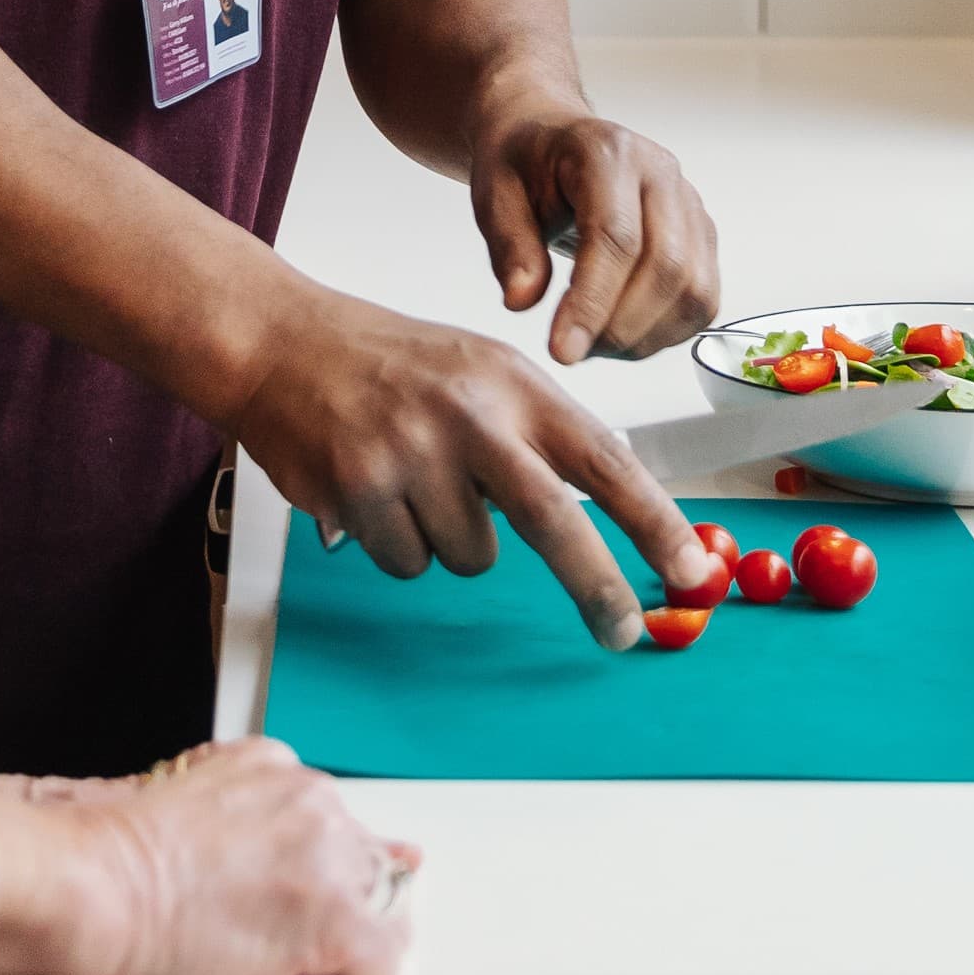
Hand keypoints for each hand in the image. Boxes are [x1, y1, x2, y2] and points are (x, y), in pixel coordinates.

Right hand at [0, 738, 413, 974]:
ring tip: (285, 951)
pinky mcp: (336, 922)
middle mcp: (306, 797)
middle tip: (279, 924)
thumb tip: (244, 852)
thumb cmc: (106, 863)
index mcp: (265, 763)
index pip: (327, 812)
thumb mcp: (181, 803)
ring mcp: (327, 857)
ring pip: (382, 903)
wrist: (87, 891)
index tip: (286, 883)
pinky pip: (382, 959)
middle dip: (334, 892)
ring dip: (346, 931)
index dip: (309, 860)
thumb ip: (229, 811)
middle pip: (364, 855)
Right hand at [228, 280, 708, 645]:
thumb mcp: (477, 370)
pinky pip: (410, 563)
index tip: (695, 574)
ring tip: (411, 480)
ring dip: (450, 538)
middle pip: (553, 522)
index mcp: (510, 381)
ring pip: (471, 556)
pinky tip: (372, 490)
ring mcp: (409, 453)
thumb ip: (538, 430)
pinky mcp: (359, 491)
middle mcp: (466, 414)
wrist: (278, 342)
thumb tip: (617, 504)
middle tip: (623, 632)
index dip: (656, 523)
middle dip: (597, 588)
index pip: (602, 460)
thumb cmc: (386, 362)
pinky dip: (398, 543)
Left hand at [469, 110, 719, 363]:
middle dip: (620, 326)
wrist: (550, 136)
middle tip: (573, 352)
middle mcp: (661, 174)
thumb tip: (522, 302)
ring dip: (647, 336)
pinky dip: (666, 333)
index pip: (615, 237)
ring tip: (592, 345)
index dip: (592, 302)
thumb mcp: (493, 192)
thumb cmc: (523, 162)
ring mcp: (689, 204)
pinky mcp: (701, 235)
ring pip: (694, 290)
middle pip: (667, 266)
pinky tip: (621, 337)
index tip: (562, 351)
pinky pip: (702, 299)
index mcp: (607, 153)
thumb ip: (509, 246)